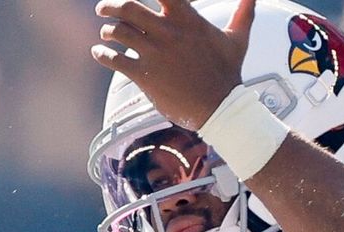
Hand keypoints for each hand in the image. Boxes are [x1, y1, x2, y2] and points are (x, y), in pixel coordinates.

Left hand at [90, 0, 255, 129]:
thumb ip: (243, 13)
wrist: (221, 108)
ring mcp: (154, 53)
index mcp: (187, 19)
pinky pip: (114, 59)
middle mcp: (167, 32)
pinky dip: (102, 54)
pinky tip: (100, 53)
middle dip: (110, 6)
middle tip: (103, 9)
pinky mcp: (144, 75)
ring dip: (108, 30)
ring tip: (107, 33)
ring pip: (118, 32)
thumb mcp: (238, 39)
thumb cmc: (229, 73)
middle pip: (127, 7)